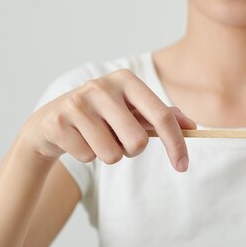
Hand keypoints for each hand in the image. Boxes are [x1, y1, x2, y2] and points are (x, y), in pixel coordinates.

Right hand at [20, 69, 196, 171]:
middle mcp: (101, 86)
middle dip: (131, 150)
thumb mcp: (132, 111)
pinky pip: (87, 157)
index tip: (183, 166)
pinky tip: (76, 140)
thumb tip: (193, 127)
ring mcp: (77, 102)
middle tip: (117, 139)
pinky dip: (85, 156)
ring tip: (95, 138)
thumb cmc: (102, 117)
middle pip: (137, 142)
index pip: (162, 116)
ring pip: (112, 154)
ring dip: (108, 155)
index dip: (176, 144)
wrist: (52, 121)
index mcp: (126, 80)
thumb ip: (162, 117)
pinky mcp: (57, 121)